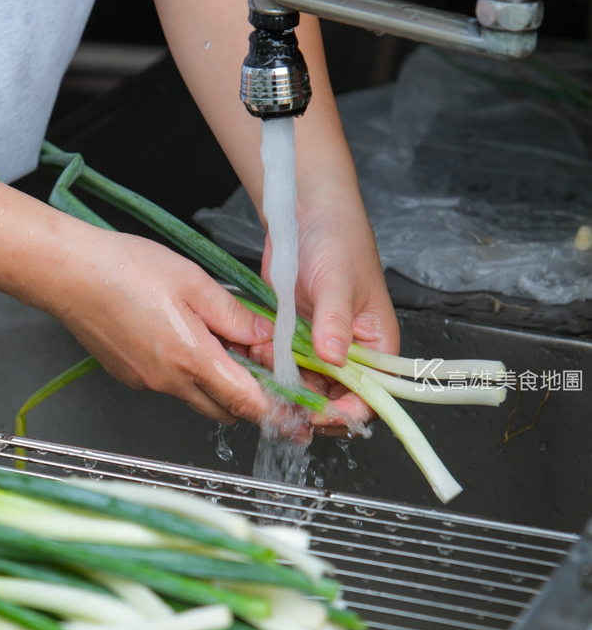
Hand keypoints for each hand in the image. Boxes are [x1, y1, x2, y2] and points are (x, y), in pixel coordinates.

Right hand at [47, 227, 275, 424]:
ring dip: (214, 385)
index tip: (293, 413)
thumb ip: (234, 316)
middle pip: (224, 411)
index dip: (274, 411)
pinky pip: (169, 386)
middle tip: (255, 366)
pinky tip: (178, 338)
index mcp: (192, 358)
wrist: (69, 276)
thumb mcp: (194, 282)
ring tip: (214, 343)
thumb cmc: (125, 270)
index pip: (246, 403)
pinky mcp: (130, 377)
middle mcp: (169, 381)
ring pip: (196, 399)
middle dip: (247, 398)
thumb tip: (264, 338)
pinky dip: (185, 374)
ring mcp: (146, 383)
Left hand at [250, 189, 398, 431]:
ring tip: (262, 353)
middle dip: (302, 399)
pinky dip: (265, 364)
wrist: (304, 215)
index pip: (368, 400)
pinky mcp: (292, 340)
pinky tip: (253, 348)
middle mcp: (349, 354)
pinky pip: (279, 365)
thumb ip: (335, 322)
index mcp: (376, 347)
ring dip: (279, 380)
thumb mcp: (337, 282)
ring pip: (300, 386)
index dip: (343, 414)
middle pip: (330, 400)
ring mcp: (318, 349)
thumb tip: (335, 358)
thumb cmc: (337, 240)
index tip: (314, 414)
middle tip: (276, 388)